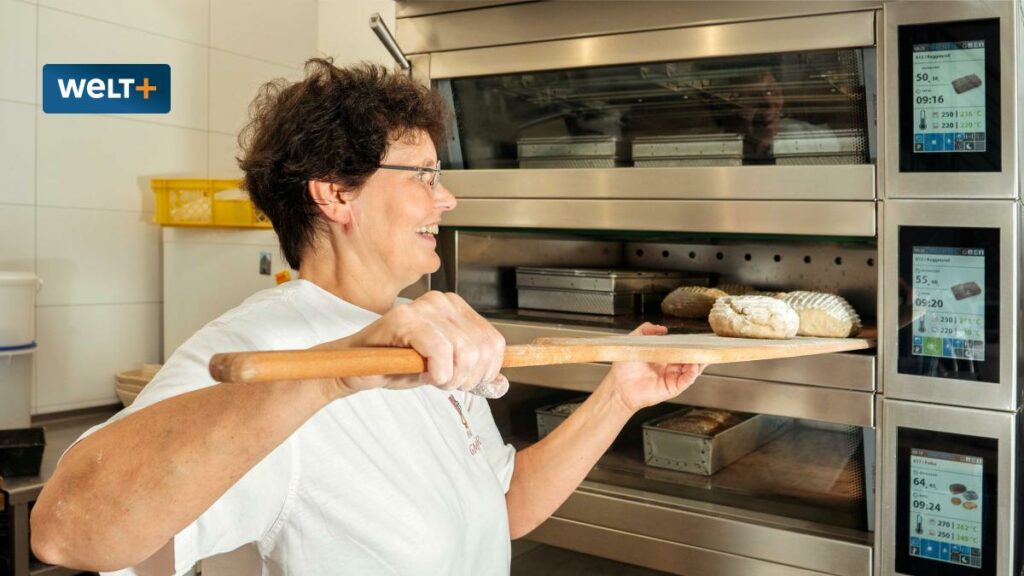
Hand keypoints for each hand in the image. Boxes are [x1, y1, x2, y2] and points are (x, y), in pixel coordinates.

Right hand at [318, 291, 506, 397]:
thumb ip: (471, 371)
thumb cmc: (398, 364)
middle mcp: (442, 301)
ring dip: (450, 377)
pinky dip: (438, 372)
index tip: (465, 382)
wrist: (357, 367)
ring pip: (464, 351)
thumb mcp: (444, 368)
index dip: (486, 372)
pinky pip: (440, 351)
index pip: (494, 342)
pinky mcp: (404, 320)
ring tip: (431, 377)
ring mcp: (423, 308)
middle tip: (444, 382)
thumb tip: (500, 382)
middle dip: (466, 378)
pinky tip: (424, 374)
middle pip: (481, 350)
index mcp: (456, 308)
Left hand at [601, 323, 704, 413]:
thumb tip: (661, 328)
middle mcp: (669, 366)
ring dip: (698, 362)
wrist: (619, 385)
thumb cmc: (623, 367)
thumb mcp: (634, 341)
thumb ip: (645, 330)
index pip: (681, 348)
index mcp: (663, 355)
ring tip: (702, 354)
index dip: (690, 344)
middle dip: (699, 352)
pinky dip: (692, 374)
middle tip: (706, 346)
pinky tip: (694, 367)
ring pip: (692, 369)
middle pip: (690, 358)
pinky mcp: (672, 387)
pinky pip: (686, 381)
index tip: (698, 338)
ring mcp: (672, 377)